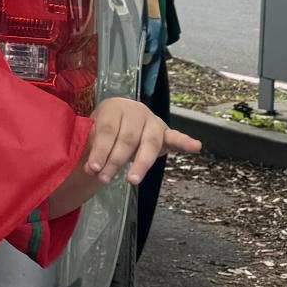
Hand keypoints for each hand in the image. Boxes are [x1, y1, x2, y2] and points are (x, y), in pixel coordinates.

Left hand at [81, 98, 201, 186]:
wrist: (121, 122)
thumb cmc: (104, 130)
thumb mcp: (93, 133)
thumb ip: (93, 147)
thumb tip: (91, 169)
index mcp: (114, 106)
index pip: (107, 130)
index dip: (99, 150)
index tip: (92, 169)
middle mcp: (136, 110)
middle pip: (127, 138)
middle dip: (115, 161)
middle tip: (104, 178)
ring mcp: (153, 121)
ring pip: (148, 143)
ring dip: (140, 164)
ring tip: (132, 180)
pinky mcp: (166, 132)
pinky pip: (176, 137)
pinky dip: (185, 142)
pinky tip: (196, 146)